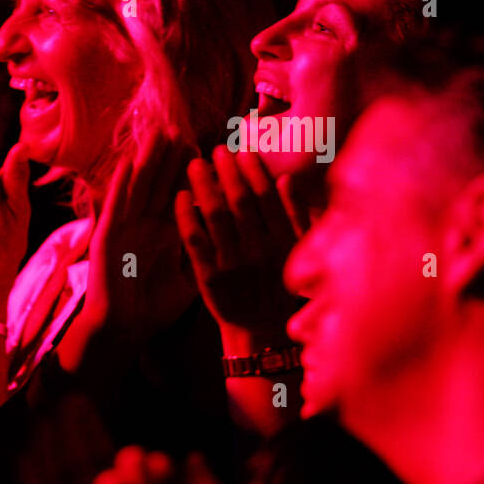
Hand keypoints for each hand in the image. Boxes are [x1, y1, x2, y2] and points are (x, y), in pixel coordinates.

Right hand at [75, 135, 198, 349]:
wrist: (123, 331)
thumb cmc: (154, 307)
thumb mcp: (188, 278)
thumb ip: (204, 257)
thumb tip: (233, 243)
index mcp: (164, 233)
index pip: (179, 194)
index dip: (190, 172)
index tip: (207, 147)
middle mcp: (144, 226)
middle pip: (159, 183)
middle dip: (170, 156)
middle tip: (183, 128)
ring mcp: (124, 229)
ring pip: (138, 188)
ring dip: (146, 160)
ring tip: (157, 134)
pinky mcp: (106, 239)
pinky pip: (113, 208)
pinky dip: (119, 185)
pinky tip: (126, 162)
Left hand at [174, 146, 308, 343]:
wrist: (264, 333)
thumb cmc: (285, 288)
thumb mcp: (303, 253)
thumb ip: (297, 216)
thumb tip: (286, 179)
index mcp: (284, 243)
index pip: (266, 197)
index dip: (252, 170)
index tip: (242, 150)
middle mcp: (260, 252)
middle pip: (239, 202)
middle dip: (226, 171)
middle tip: (215, 150)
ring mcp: (234, 266)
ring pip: (215, 217)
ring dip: (203, 186)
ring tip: (194, 165)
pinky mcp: (210, 280)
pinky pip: (195, 242)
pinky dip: (186, 217)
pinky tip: (180, 197)